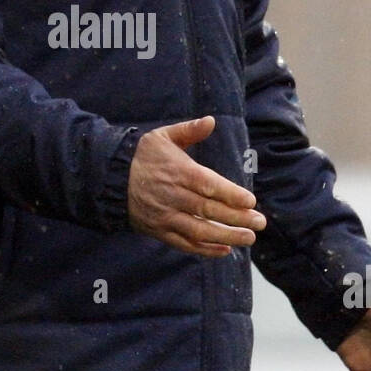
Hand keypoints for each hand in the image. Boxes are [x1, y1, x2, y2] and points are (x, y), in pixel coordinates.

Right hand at [127, 114, 264, 255]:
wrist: (110, 180)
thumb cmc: (142, 156)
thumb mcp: (163, 136)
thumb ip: (189, 130)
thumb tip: (211, 120)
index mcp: (178, 172)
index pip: (208, 185)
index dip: (230, 194)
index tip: (251, 201)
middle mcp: (173, 196)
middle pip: (208, 210)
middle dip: (237, 218)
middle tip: (260, 223)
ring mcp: (165, 216)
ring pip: (198, 231)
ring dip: (225, 237)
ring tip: (248, 238)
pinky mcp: (159, 231)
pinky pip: (184, 244)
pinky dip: (204, 250)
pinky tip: (225, 250)